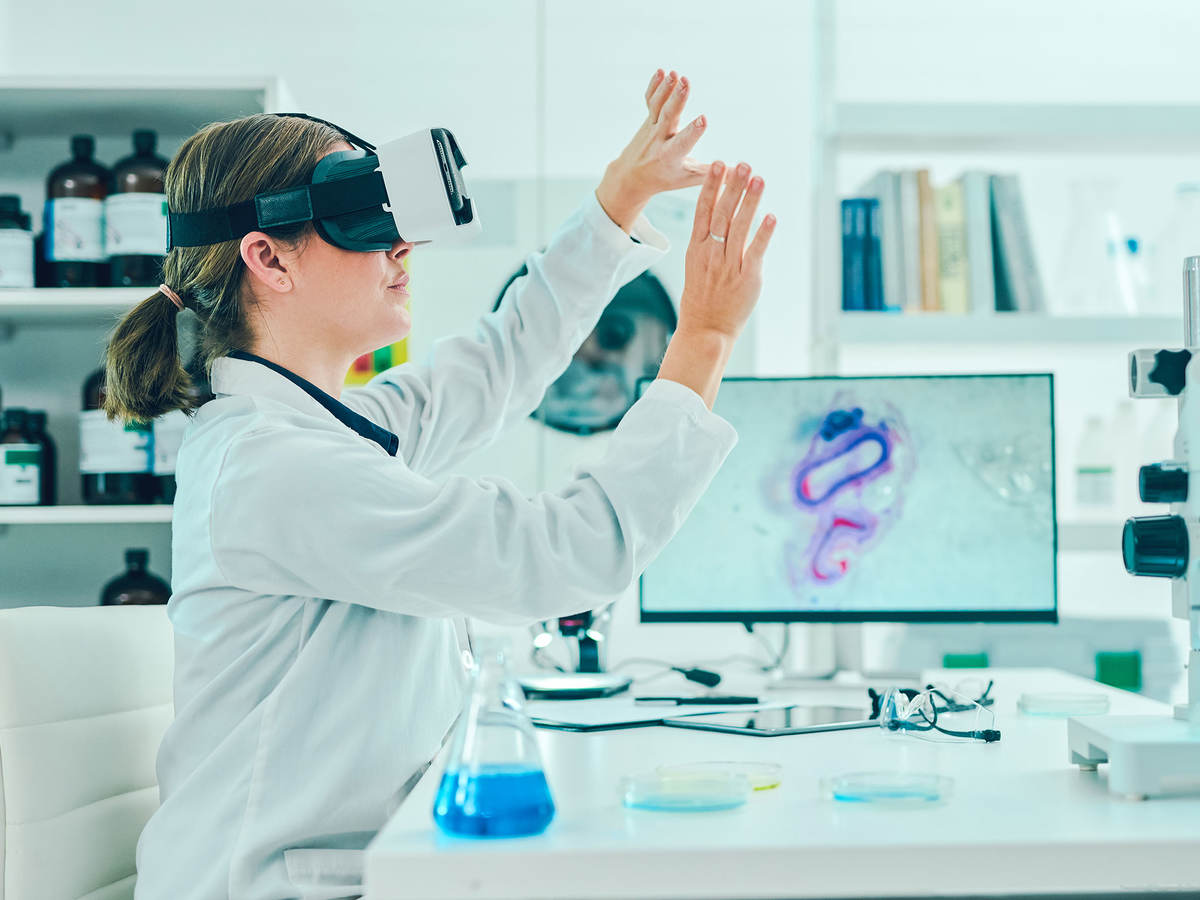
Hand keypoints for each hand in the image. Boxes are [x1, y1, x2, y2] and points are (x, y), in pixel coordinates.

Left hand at [594, 69, 707, 231]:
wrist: (633, 176)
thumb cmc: (667, 177)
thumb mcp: (689, 178)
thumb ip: (713, 172)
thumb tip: (742, 172)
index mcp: (672, 156)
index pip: (684, 142)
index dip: (693, 131)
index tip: (703, 119)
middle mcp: (659, 140)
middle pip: (668, 117)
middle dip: (677, 99)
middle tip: (685, 82)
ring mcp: (652, 127)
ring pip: (658, 106)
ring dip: (666, 88)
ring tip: (675, 73)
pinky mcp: (649, 118)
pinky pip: (650, 101)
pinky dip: (654, 86)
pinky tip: (662, 71)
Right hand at [677, 160, 775, 340]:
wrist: (705, 329)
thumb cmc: (701, 299)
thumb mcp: (695, 266)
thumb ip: (707, 242)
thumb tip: (719, 217)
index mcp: (696, 248)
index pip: (703, 210)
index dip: (711, 186)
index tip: (718, 164)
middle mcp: (712, 253)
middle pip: (722, 213)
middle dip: (733, 186)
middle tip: (742, 164)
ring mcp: (729, 265)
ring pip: (740, 227)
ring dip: (750, 201)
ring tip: (758, 179)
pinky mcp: (747, 278)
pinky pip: (756, 251)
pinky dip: (764, 233)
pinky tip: (771, 216)